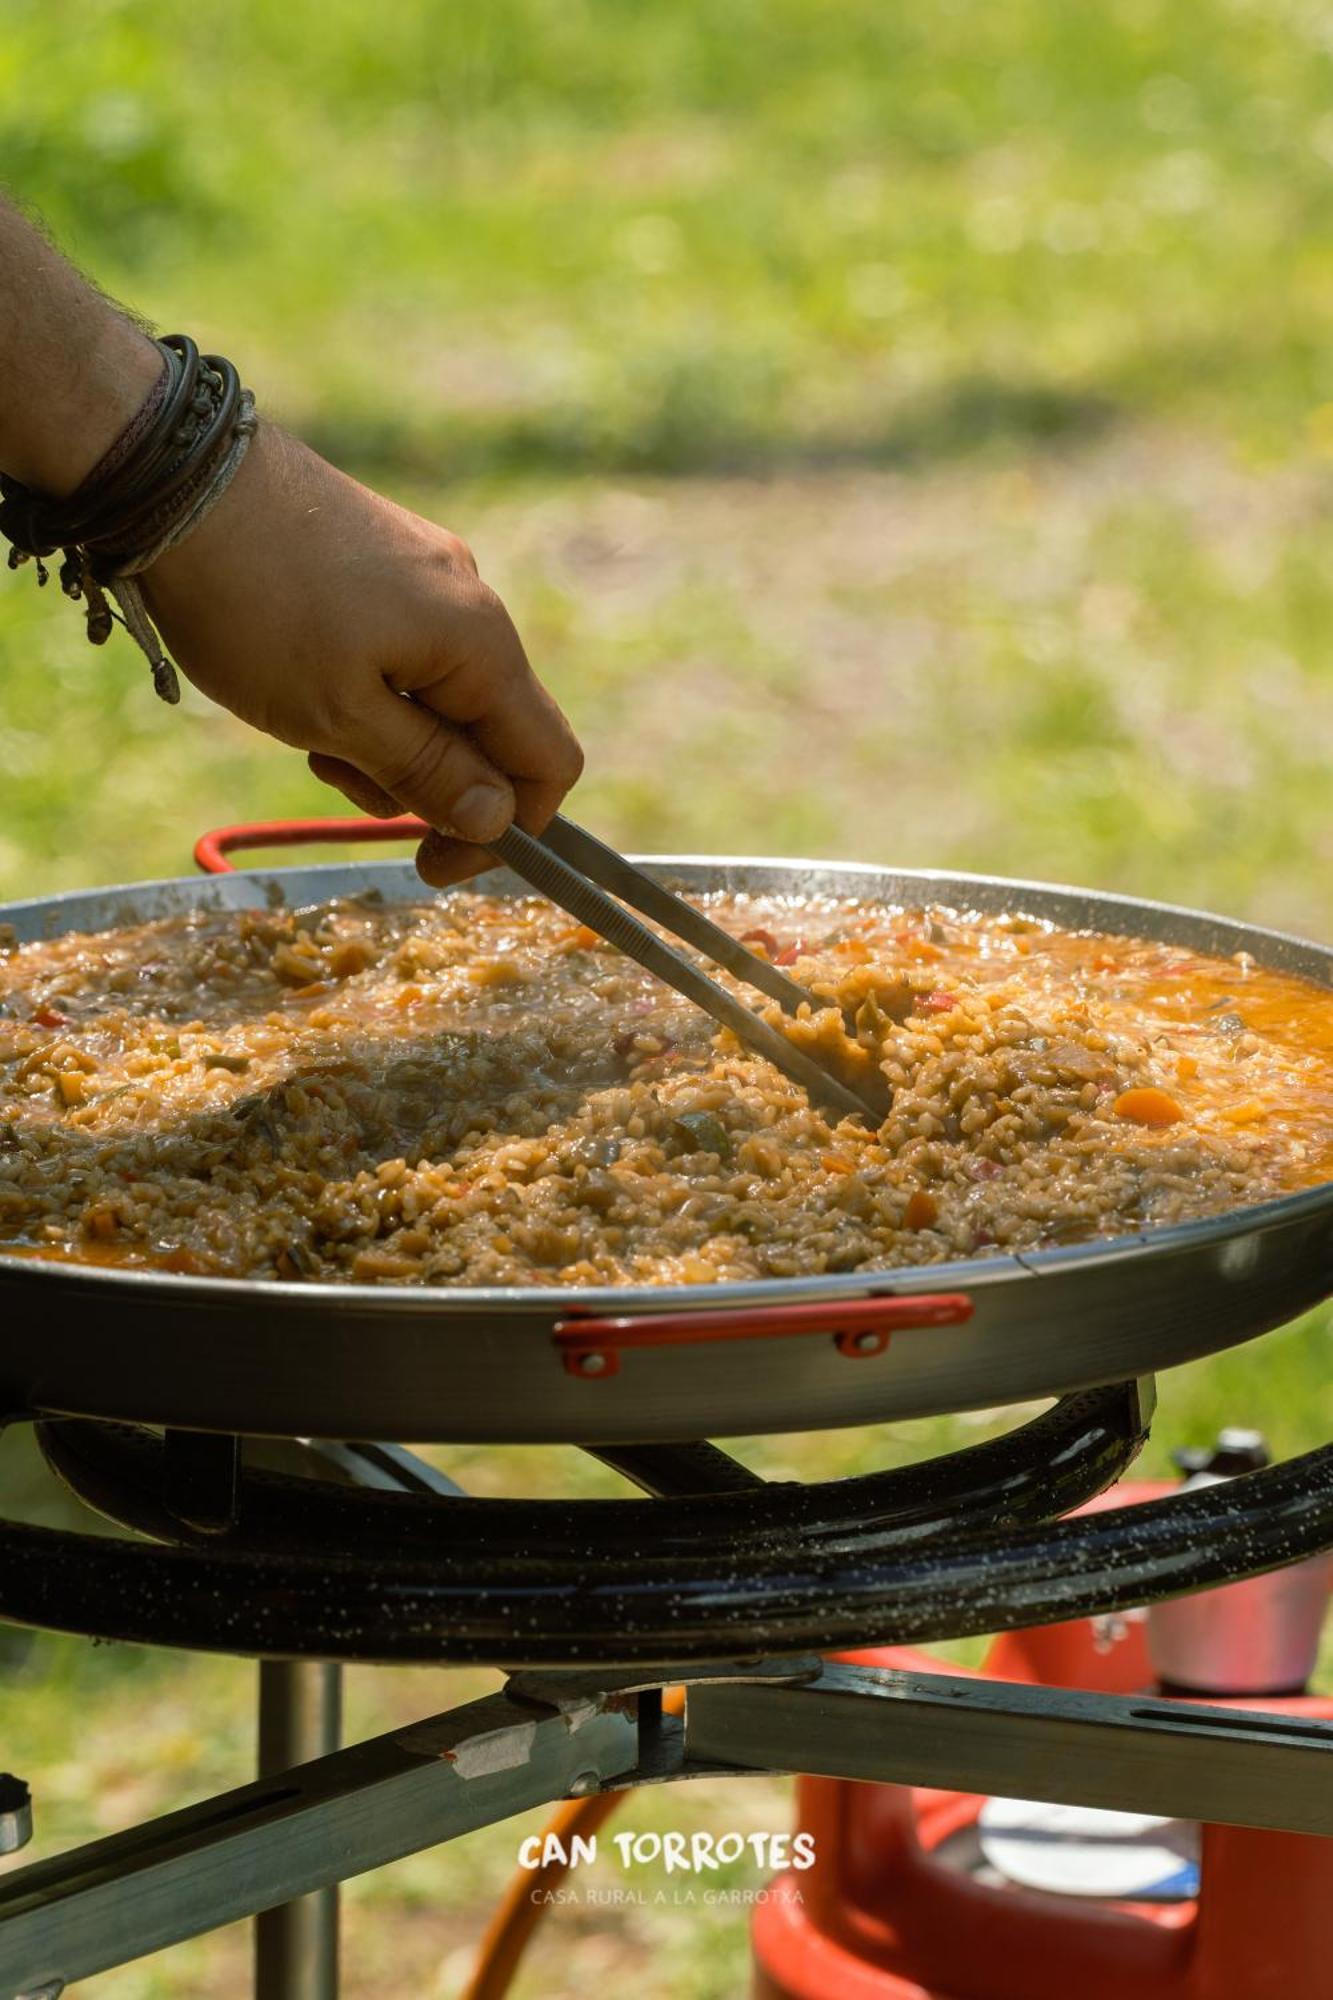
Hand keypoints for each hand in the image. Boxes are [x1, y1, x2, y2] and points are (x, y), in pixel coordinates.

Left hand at [139, 423, 582, 883]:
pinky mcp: (381, 557)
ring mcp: (426, 573)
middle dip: (424, 779)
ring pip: (436, 695)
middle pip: (488, 731)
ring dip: (382, 737)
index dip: (507, 831)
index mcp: (481, 644)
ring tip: (302, 724)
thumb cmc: (258, 605)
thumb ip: (430, 772)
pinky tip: (294, 678)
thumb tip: (499, 819)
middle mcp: (471, 601)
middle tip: (334, 777)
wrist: (176, 476)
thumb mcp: (341, 717)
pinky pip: (399, 651)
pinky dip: (360, 689)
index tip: (432, 866)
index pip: (548, 761)